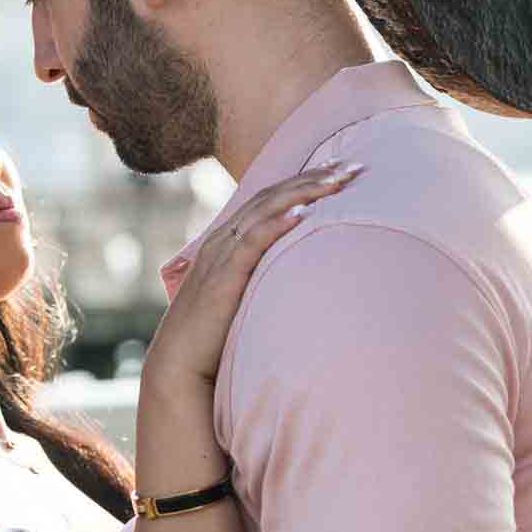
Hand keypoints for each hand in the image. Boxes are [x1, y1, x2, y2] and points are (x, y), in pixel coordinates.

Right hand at [144, 161, 364, 390]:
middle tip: (353, 166)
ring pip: (265, 210)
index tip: (340, 171)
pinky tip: (303, 214)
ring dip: (303, 193)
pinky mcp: (223, 277)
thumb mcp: (241, 298)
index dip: (305, 181)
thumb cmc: (213, 338)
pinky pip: (252, 242)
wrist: (178, 365)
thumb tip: (296, 280)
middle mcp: (223, 240)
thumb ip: (263, 282)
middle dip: (314, 178)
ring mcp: (221, 255)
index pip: (270, 199)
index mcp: (227, 242)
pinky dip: (277, 224)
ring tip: (336, 182)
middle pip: (272, 195)